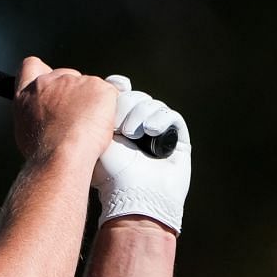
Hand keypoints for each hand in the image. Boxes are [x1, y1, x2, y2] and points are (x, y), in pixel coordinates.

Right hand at [14, 57, 119, 162]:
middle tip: (78, 119)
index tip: (54, 88)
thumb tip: (47, 119)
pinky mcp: (97, 87)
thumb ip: (37, 115)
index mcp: (28, 93)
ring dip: (92, 103)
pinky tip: (103, 126)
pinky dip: (109, 109)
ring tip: (89, 129)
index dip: (44, 74)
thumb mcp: (27, 132)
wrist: (60, 156)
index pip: (32, 67)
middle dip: (75, 94)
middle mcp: (49, 82)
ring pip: (90, 87)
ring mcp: (74, 81)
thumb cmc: (44, 152)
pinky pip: (109, 94)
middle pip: (67, 76)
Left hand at [91, 76, 191, 233]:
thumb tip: (117, 79)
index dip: (120, 90)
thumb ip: (101, 109)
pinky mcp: (177, 141)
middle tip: (122, 126)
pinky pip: (172, 118)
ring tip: (134, 134)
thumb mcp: (99, 137)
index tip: (117, 88)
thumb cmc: (110, 173)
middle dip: (129, 105)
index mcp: (119, 126)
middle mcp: (140, 129)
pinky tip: (152, 131)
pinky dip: (162, 120)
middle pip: (138, 97)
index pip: (123, 96)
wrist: (134, 197)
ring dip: (143, 115)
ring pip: (154, 106)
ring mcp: (159, 136)